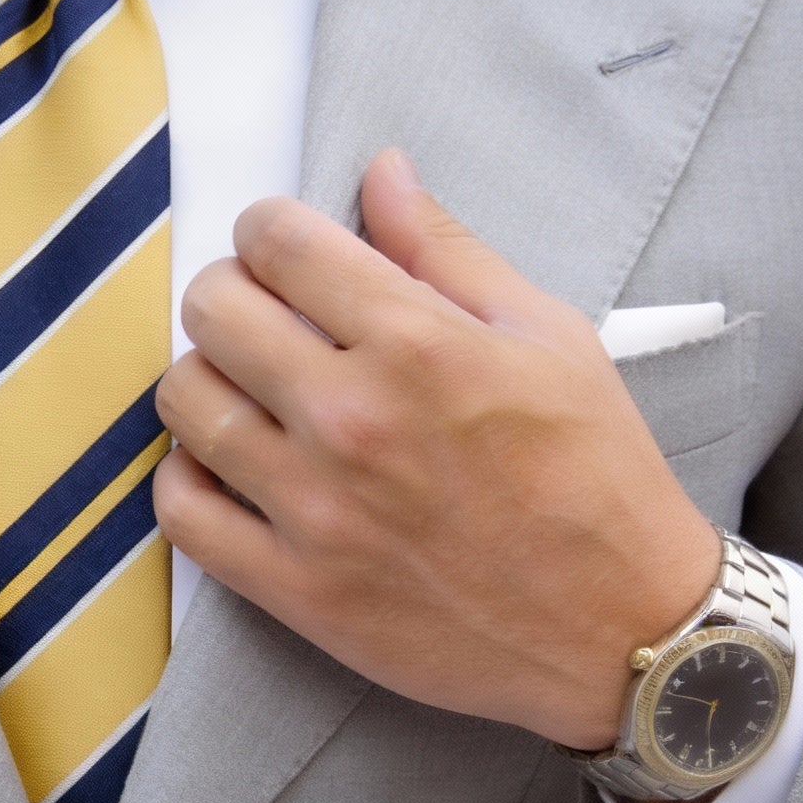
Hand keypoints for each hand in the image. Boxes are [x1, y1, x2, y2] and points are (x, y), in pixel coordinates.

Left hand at [153, 150, 719, 749]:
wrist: (621, 630)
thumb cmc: (596, 478)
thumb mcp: (548, 337)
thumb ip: (447, 251)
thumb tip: (381, 172)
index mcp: (417, 344)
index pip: (276, 242)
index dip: (269, 230)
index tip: (283, 250)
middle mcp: (351, 419)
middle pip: (212, 310)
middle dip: (232, 293)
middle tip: (265, 316)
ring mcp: (314, 509)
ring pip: (184, 402)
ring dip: (205, 379)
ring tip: (248, 391)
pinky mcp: (294, 588)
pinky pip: (181, 513)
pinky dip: (187, 477)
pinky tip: (226, 465)